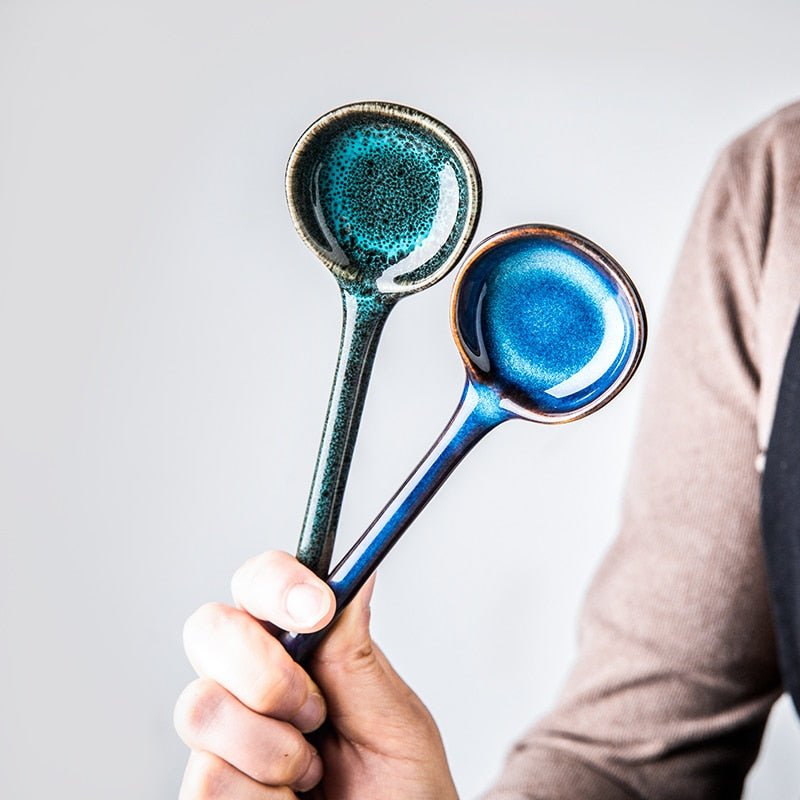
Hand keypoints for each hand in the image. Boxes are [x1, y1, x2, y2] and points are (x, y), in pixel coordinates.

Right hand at [174, 550, 458, 798]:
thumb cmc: (403, 794)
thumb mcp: (394, 720)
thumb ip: (357, 654)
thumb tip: (357, 574)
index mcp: (301, 651)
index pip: (261, 584)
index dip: (277, 582)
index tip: (318, 608)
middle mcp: (252, 684)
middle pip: (207, 628)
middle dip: (264, 670)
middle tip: (315, 710)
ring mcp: (224, 737)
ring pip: (201, 708)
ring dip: (273, 749)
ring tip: (312, 772)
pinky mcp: (207, 792)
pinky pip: (206, 780)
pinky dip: (264, 798)